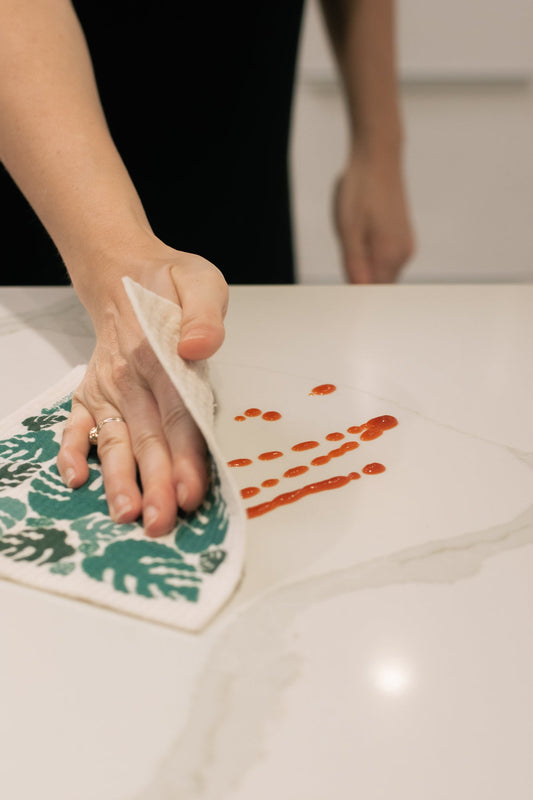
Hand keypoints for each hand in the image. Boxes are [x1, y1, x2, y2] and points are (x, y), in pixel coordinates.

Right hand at [56, 246, 227, 537]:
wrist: (124, 274)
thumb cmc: (168, 286)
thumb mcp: (200, 281)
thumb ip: (204, 313)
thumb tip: (197, 347)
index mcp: (160, 355)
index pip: (178, 415)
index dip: (185, 456)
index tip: (189, 492)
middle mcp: (130, 377)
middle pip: (147, 438)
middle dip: (154, 484)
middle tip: (159, 523)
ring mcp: (108, 387)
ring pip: (114, 440)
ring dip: (117, 479)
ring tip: (123, 515)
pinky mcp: (92, 392)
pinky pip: (77, 424)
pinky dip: (72, 451)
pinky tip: (75, 479)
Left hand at [334, 148, 414, 282]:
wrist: (378, 157)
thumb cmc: (360, 190)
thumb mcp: (347, 230)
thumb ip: (354, 264)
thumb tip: (359, 291)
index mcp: (389, 256)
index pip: (374, 292)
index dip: (358, 293)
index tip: (346, 282)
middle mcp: (403, 255)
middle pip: (378, 284)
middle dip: (360, 278)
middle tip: (347, 249)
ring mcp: (405, 246)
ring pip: (381, 271)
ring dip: (364, 264)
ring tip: (355, 233)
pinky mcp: (403, 237)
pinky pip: (384, 258)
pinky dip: (371, 253)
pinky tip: (363, 230)